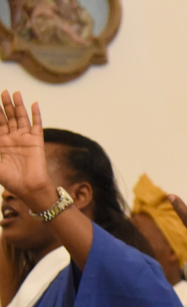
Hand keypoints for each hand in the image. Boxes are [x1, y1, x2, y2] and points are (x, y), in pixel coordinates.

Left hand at [0, 91, 54, 209]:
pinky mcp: (36, 141)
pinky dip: (36, 114)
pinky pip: (36, 125)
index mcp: (0, 143)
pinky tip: (34, 104)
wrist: (28, 188)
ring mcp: (24, 139)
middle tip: (2, 91)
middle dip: (4, 105)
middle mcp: (12, 139)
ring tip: (15, 93)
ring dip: (18, 106)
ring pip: (20, 118)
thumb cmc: (9, 179)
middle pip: (7, 117)